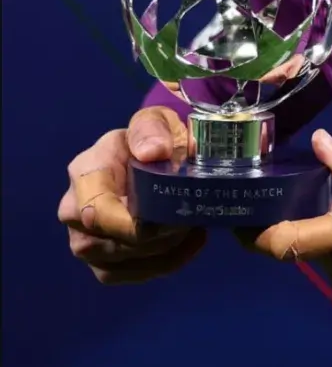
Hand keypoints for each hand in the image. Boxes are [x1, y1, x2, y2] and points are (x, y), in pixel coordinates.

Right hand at [58, 105, 206, 283]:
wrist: (148, 153)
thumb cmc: (149, 136)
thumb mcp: (154, 120)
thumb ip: (151, 130)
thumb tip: (153, 152)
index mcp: (85, 174)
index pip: (96, 212)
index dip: (132, 224)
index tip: (170, 219)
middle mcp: (75, 213)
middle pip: (115, 243)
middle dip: (160, 235)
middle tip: (193, 216)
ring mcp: (85, 242)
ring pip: (125, 262)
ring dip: (166, 250)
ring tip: (194, 225)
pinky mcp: (103, 261)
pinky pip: (132, 274)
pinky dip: (166, 263)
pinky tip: (190, 242)